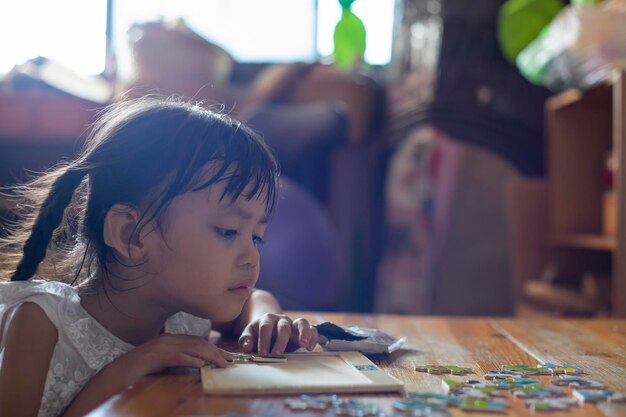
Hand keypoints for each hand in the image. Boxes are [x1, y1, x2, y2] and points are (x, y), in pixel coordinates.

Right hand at [111, 333, 230, 384]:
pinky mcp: (153, 357)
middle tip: (230, 360)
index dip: (213, 348)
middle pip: (197, 343)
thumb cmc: (137, 374)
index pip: (196, 341)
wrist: (113, 377)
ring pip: (190, 348)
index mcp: (169, 340)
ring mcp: (159, 347)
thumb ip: (177, 362)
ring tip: (222, 363)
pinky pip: (176, 357)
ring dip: (209, 355)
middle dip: (216, 351)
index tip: (227, 356)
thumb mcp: (162, 366)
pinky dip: (190, 360)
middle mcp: (166, 340)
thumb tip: (198, 366)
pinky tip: (201, 365)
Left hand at [238, 314, 318, 354]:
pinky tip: (310, 348)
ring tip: (303, 344)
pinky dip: (313, 337)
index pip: (265, 327)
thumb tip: (247, 348)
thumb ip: (246, 340)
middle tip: (276, 354)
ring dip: (303, 333)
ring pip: (301, 323)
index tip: (262, 353)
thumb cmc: (258, 334)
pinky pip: (312, 330)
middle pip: (283, 327)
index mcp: (267, 319)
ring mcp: (294, 324)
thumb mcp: (249, 335)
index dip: (264, 340)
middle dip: (280, 341)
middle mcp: (282, 320)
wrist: (269, 328)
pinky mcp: (303, 331)